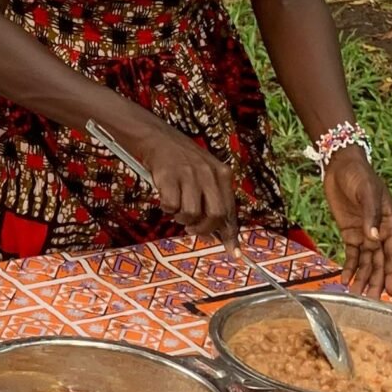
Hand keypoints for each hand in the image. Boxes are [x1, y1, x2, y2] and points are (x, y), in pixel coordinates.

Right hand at [124, 116, 237, 239]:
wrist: (157, 138)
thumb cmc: (182, 161)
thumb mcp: (205, 174)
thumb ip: (213, 200)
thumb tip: (217, 233)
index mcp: (222, 174)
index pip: (230, 210)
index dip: (230, 235)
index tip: (233, 253)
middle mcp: (209, 174)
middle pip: (216, 215)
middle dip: (203, 229)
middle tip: (192, 229)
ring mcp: (189, 175)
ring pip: (192, 214)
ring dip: (182, 218)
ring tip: (177, 210)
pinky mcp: (169, 177)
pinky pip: (171, 206)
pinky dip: (167, 208)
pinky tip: (166, 198)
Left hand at [321, 148, 391, 296]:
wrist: (342, 166)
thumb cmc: (360, 176)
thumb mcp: (367, 193)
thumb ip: (371, 216)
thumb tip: (375, 239)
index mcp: (390, 223)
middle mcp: (380, 232)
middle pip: (380, 262)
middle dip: (378, 281)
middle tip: (373, 300)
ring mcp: (365, 234)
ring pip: (367, 262)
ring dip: (364, 278)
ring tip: (359, 296)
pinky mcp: (350, 233)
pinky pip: (352, 255)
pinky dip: (350, 268)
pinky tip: (346, 280)